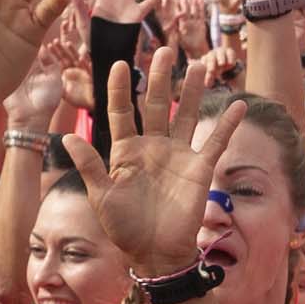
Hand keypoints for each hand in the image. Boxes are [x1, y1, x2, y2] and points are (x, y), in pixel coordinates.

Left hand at [68, 47, 239, 279]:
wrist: (154, 252)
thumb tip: (67, 136)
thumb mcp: (100, 195)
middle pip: (156, 105)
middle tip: (164, 51)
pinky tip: (236, 104)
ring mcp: (177, 155)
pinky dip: (226, 125)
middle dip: (159, 79)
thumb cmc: (122, 226)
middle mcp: (152, 147)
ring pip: (186, 115)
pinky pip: (215, 142)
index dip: (121, 89)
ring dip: (192, 91)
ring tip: (196, 66)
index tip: (120, 64)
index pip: (122, 112)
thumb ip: (89, 165)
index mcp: (125, 151)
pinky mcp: (199, 168)